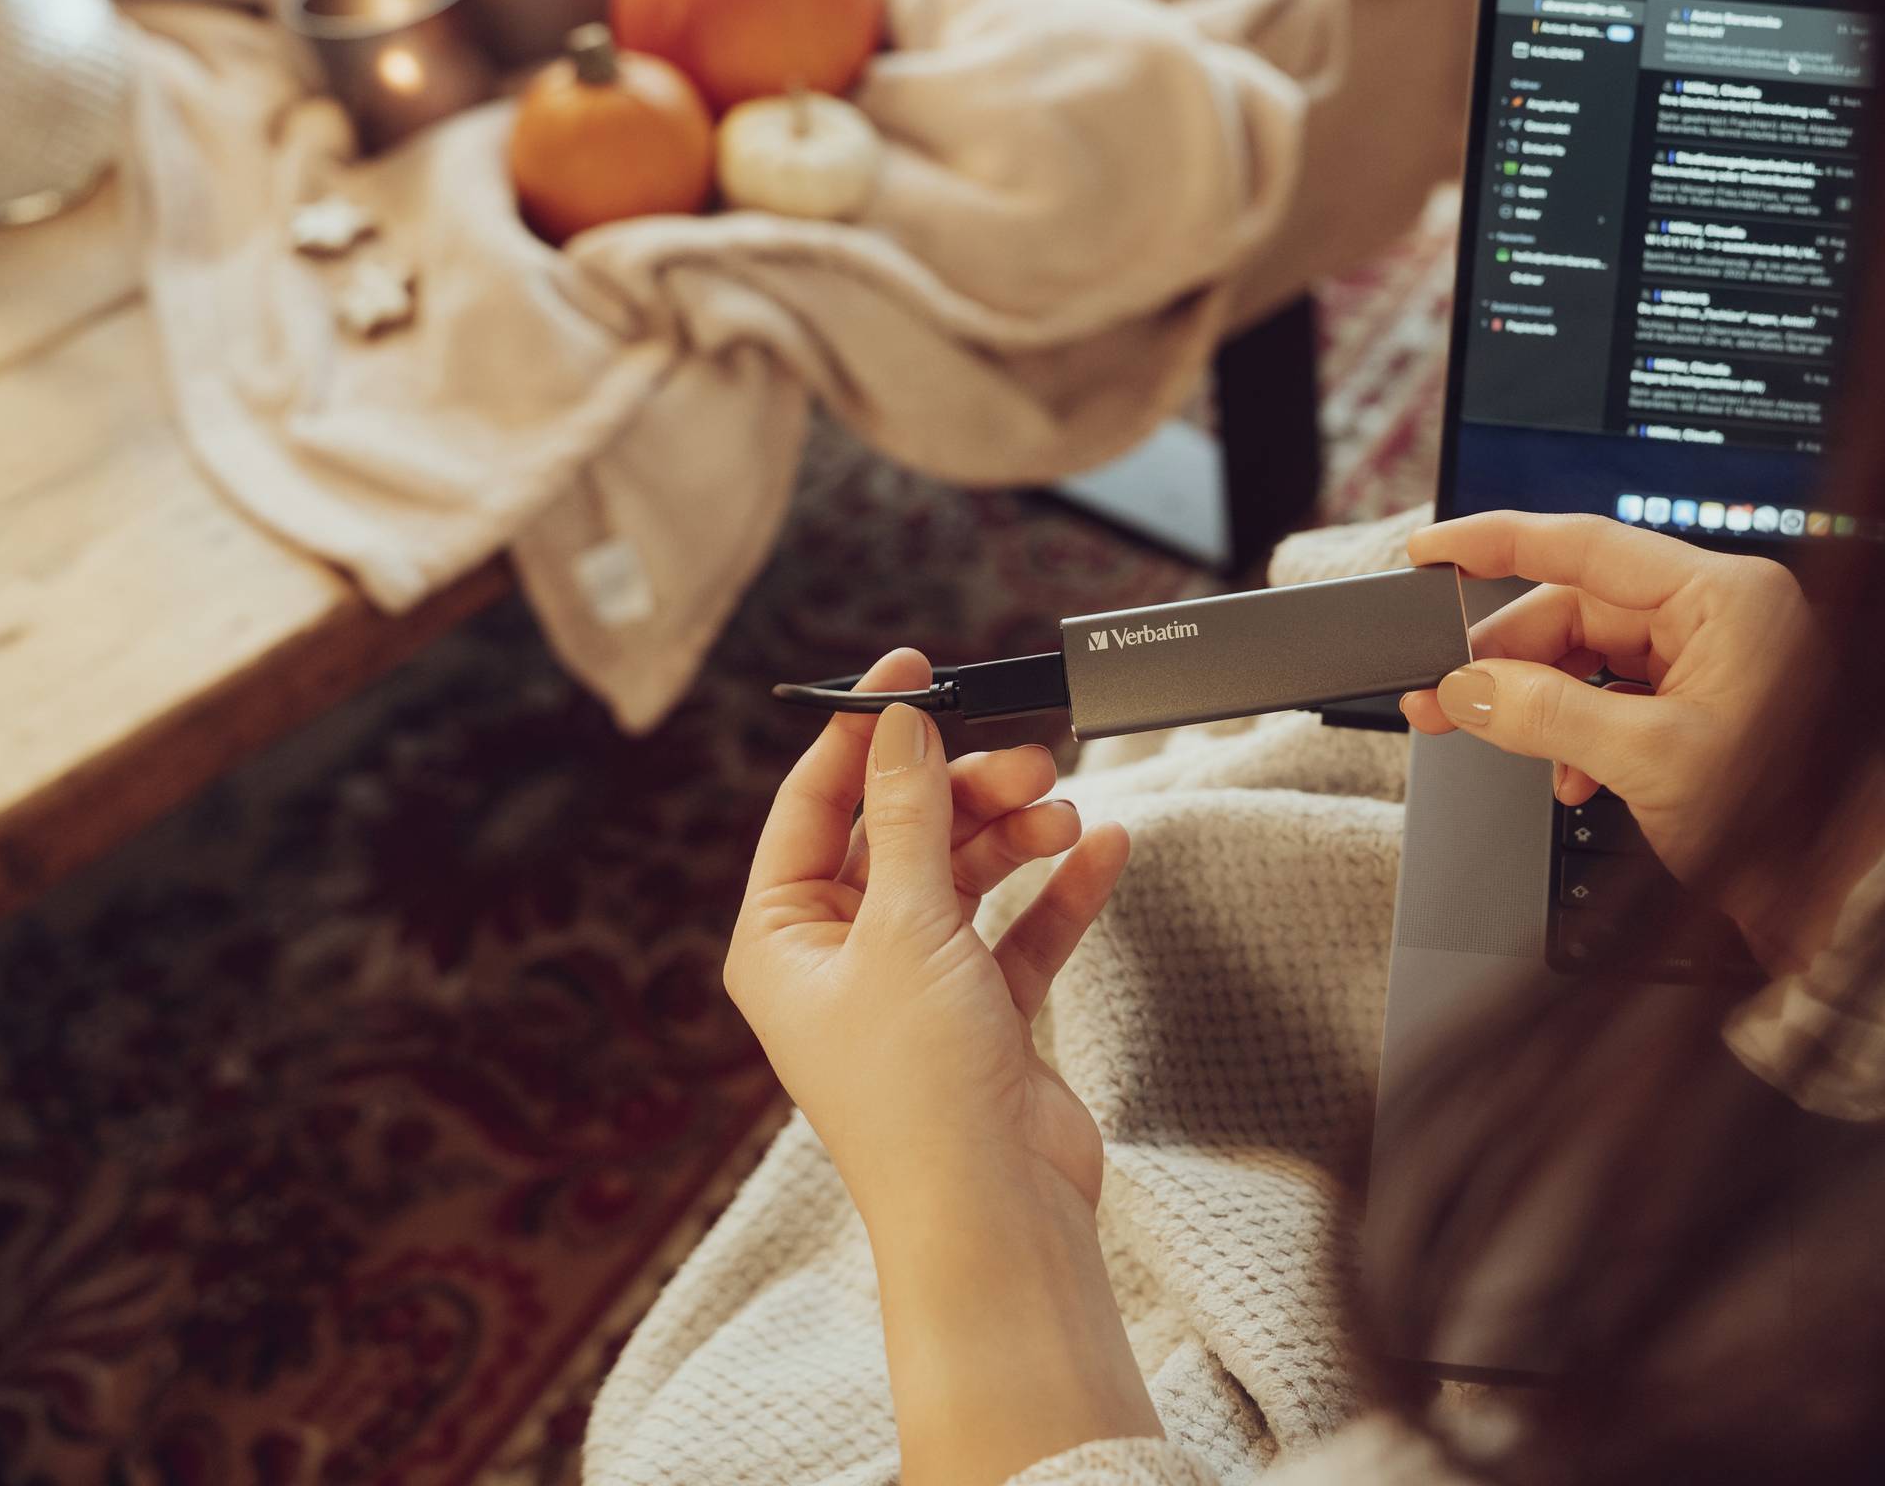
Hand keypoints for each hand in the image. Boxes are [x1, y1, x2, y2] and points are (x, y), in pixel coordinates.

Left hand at [727, 649, 1162, 1484]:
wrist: (992, 1213)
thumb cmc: (919, 1093)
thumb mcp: (905, 928)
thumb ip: (910, 816)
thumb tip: (901, 727)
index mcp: (782, 939)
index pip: (814, 806)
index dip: (864, 735)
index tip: (916, 671)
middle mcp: (840, 958)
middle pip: (900, 832)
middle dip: (964, 790)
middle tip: (1027, 761)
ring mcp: (915, 985)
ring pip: (964, 872)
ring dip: (1015, 834)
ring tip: (1063, 812)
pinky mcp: (984, 1014)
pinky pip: (1020, 927)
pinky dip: (1058, 888)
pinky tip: (1103, 850)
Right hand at [1400, 512, 1820, 953]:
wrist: (1844, 900)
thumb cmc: (1788, 824)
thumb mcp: (1648, 761)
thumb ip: (1546, 714)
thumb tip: (1468, 688)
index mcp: (1724, 598)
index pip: (1586, 545)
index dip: (1496, 544)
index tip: (1431, 552)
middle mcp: (1723, 614)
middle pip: (1580, 609)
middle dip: (1508, 659)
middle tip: (1443, 696)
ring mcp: (1717, 658)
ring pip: (1593, 657)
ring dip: (1543, 705)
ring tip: (1508, 747)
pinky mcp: (1709, 703)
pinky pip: (1620, 696)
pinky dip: (1581, 734)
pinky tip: (1573, 778)